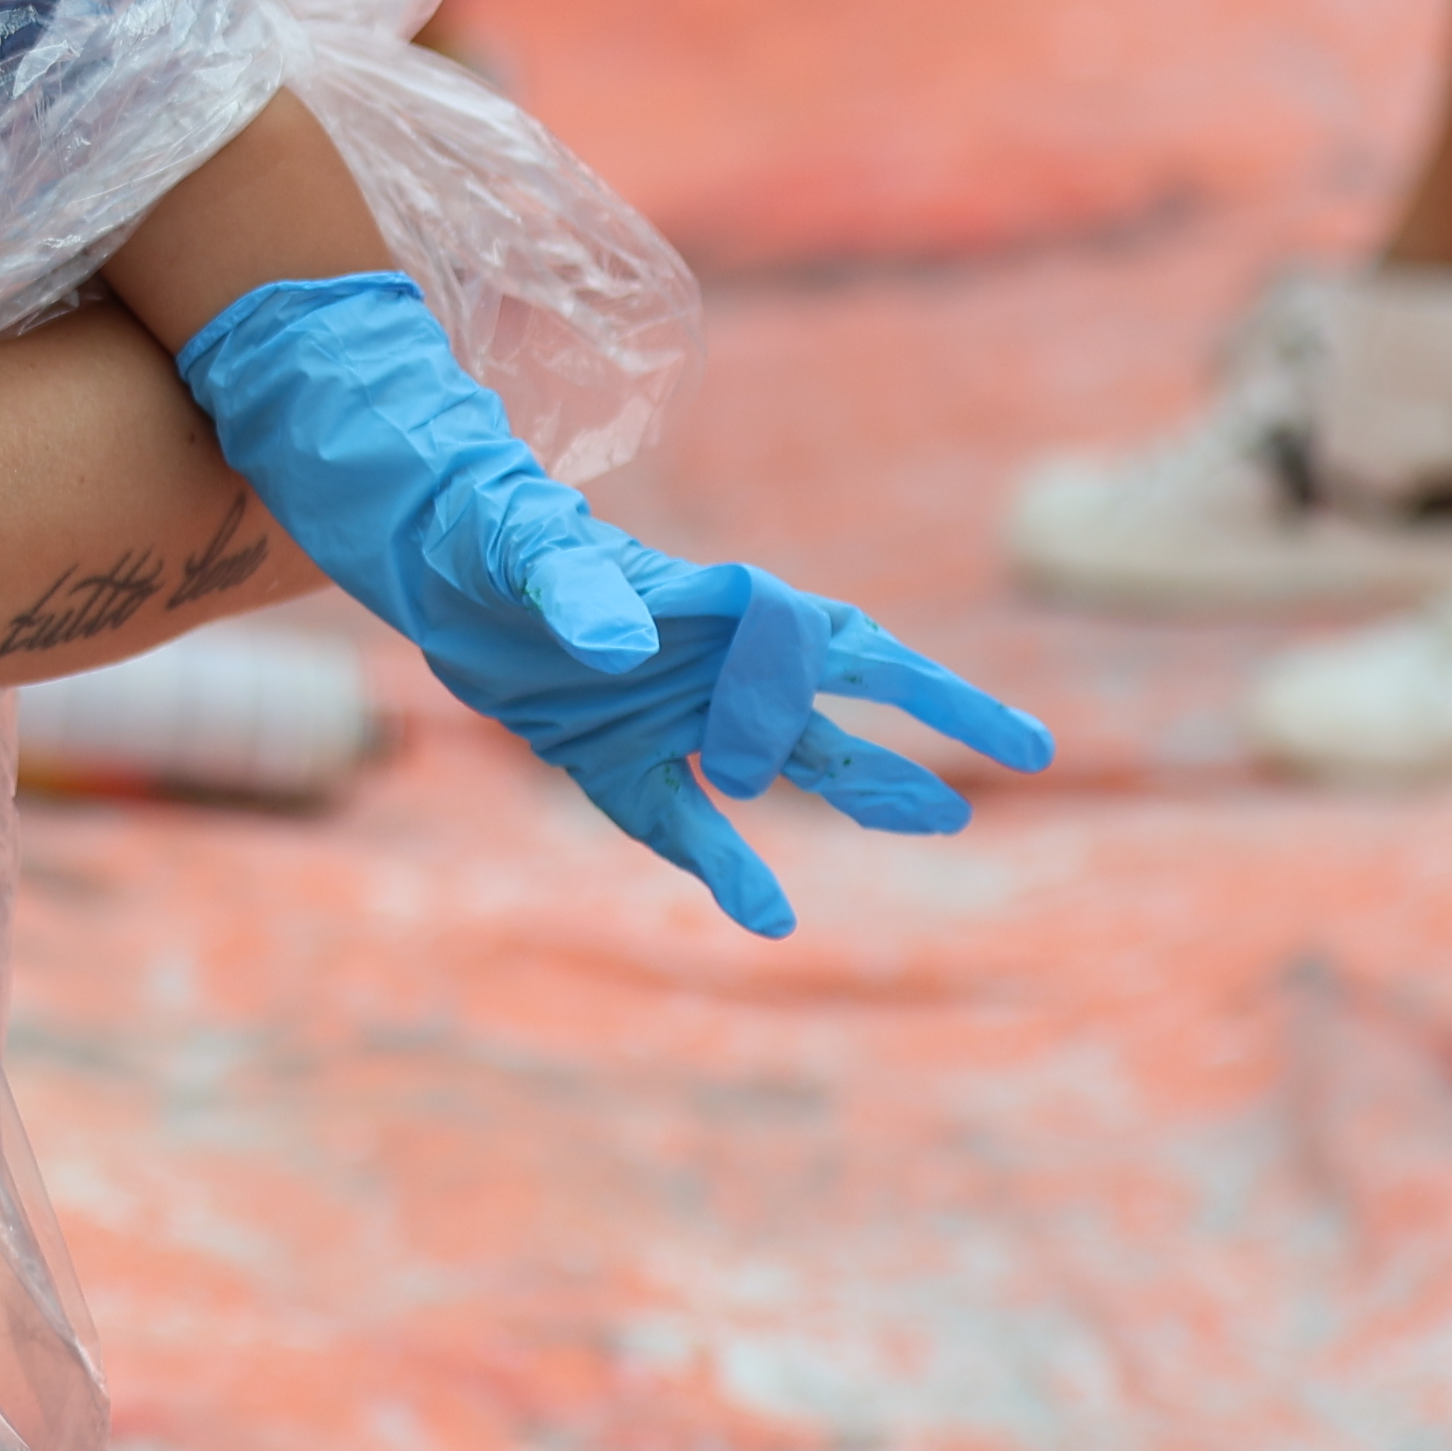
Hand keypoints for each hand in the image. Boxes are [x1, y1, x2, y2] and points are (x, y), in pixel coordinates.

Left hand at [177, 273, 1049, 933]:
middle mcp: (710, 661)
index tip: (803, 744)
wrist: (429, 561)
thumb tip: (620, 640)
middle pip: (842, 694)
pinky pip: (688, 829)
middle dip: (932, 717)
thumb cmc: (487, 531)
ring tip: (943, 819)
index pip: (814, 637)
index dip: (848, 681)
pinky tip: (771, 918)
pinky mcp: (619, 765)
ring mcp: (673, 716)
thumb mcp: (519, 550)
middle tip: (1022, 752)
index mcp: (709, 601)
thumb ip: (571, 585)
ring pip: (790, 762)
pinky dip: (727, 872)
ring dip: (864, 789)